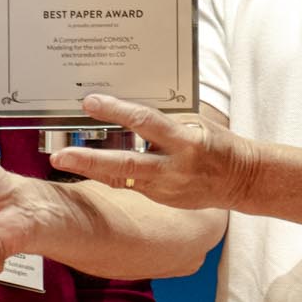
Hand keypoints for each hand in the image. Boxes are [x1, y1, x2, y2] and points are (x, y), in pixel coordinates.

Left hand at [47, 96, 253, 208]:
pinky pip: (130, 185)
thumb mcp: (196, 124)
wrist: (241, 179)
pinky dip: (110, 174)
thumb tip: (129, 107)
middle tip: (59, 155)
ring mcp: (166, 188)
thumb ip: (164, 120)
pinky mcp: (162, 199)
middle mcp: (174, 167)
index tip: (91, 102)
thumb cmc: (218, 144)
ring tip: (63, 159)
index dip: (116, 111)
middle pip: (124, 164)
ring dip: (90, 168)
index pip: (145, 122)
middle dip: (89, 159)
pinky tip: (90, 166)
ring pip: (120, 178)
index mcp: (185, 141)